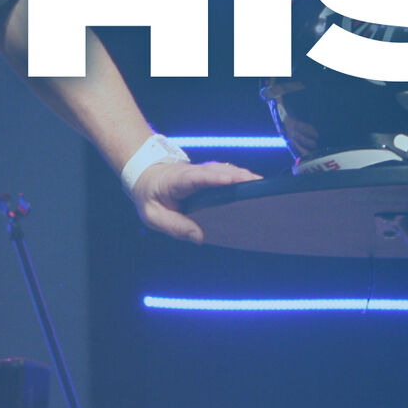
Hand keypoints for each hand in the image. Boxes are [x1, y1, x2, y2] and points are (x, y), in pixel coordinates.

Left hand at [131, 159, 260, 242]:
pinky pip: (225, 174)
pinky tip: (254, 186)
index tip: (230, 180)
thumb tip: (199, 237)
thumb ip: (174, 225)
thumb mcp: (152, 215)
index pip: (196, 177)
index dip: (213, 177)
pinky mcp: (208, 175)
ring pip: (224, 170)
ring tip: (262, 186)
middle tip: (258, 184)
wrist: (145, 177)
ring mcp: (201, 172)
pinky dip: (240, 178)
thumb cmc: (149, 196)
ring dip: (242, 176)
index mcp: (177, 180)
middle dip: (237, 176)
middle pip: (217, 170)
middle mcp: (192, 172)